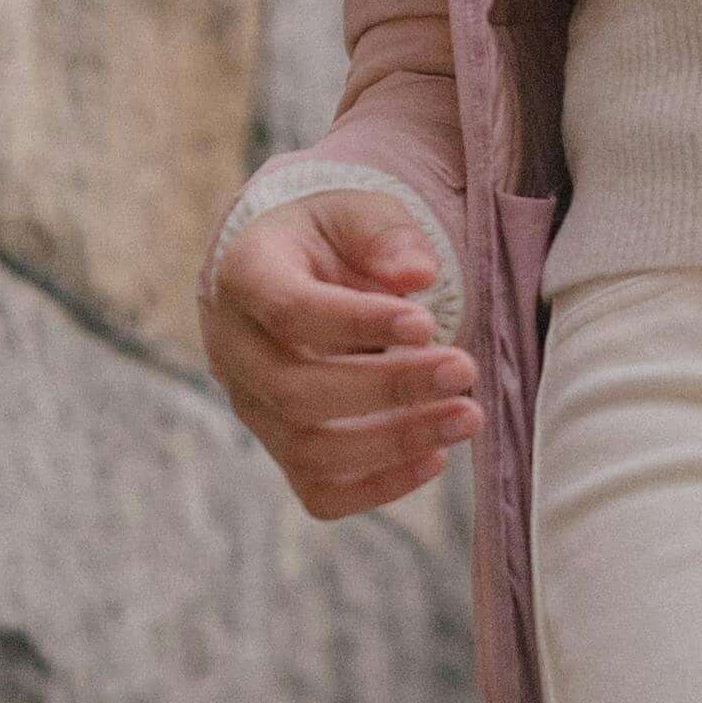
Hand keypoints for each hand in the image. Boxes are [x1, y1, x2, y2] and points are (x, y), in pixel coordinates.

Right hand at [205, 192, 481, 519]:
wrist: (295, 271)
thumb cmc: (330, 238)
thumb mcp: (356, 211)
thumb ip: (386, 234)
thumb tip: (419, 274)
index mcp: (244, 277)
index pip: (288, 312)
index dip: (358, 323)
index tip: (427, 323)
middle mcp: (234, 350)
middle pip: (296, 392)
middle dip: (389, 389)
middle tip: (464, 370)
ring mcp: (252, 407)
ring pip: (307, 451)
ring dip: (393, 443)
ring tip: (466, 417)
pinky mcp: (280, 448)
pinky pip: (318, 491)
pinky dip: (378, 487)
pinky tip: (436, 457)